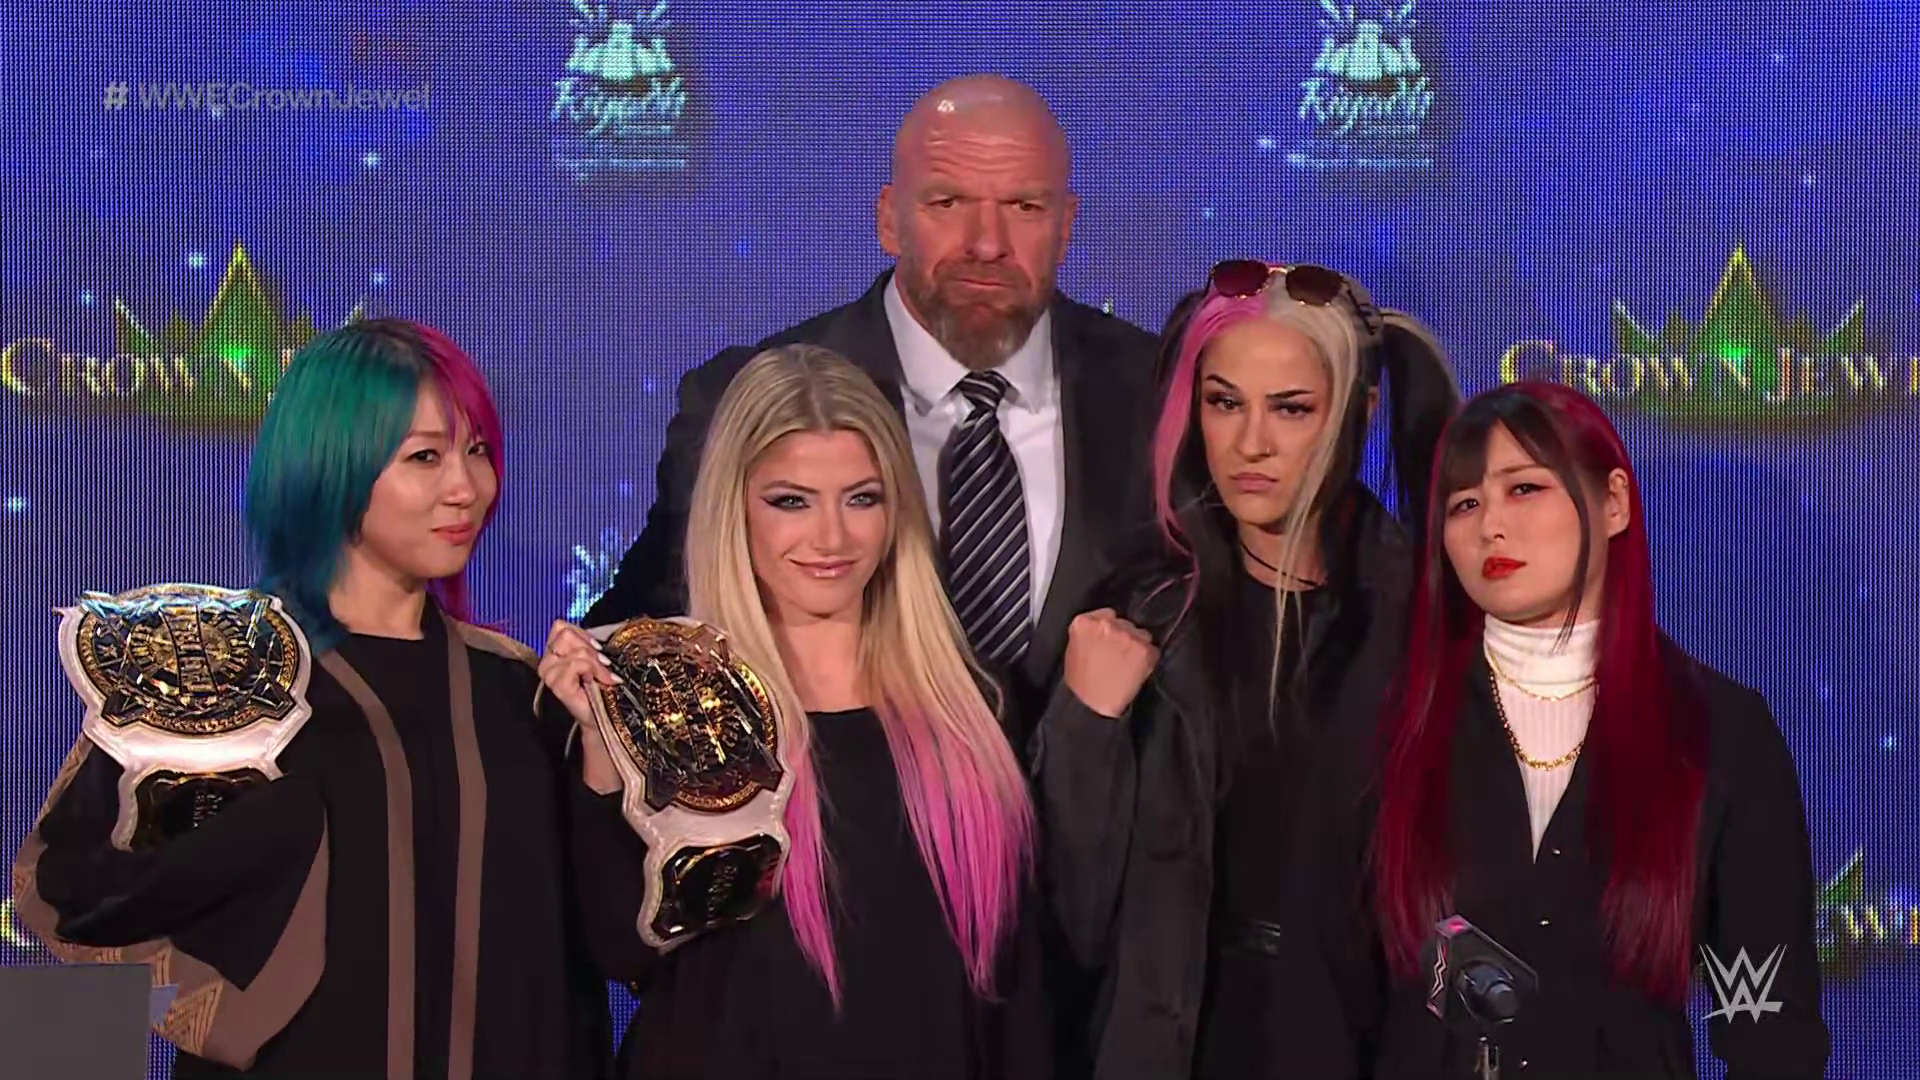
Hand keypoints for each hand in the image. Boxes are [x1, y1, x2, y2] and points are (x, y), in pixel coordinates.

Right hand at [540, 620, 622, 794]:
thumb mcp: (598, 661)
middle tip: (603, 665)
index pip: (560, 627)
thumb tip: (599, 637)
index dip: (581, 634)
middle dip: (588, 647)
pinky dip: (592, 669)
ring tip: (603, 675)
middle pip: (563, 632)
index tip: (598, 649)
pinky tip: (601, 681)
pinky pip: (574, 663)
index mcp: (556, 652)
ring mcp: (549, 673)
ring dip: (592, 659)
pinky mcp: (556, 685)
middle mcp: (548, 661)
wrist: (606, 719)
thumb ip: (590, 646)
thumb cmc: (603, 690)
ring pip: (568, 645)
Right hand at [1062, 608, 1158, 718]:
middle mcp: (1107, 624)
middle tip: (1117, 655)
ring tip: (1127, 665)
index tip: (1110, 639)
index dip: (1110, 627)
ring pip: (1141, 634)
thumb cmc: (1081, 683)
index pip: (1107, 614)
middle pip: (1125, 622)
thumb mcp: (1073, 649)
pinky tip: (1136, 672)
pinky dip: (1148, 660)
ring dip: (1137, 647)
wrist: (1092, 707)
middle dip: (1124, 636)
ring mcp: (1128, 635)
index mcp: (1084, 623)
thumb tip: (1102, 630)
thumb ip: (1089, 632)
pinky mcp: (1144, 649)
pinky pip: (1152, 650)